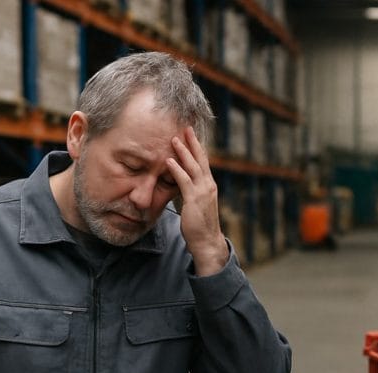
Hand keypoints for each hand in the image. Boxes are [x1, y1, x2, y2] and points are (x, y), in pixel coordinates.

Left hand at [166, 127, 228, 275]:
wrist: (207, 241)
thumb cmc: (200, 225)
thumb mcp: (195, 204)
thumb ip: (189, 192)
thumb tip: (179, 183)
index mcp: (209, 185)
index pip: (203, 162)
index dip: (197, 147)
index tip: (190, 134)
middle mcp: (208, 185)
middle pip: (201, 159)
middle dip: (193, 142)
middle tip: (186, 126)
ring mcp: (203, 192)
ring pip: (193, 167)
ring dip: (183, 152)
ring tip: (174, 139)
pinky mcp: (194, 200)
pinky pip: (184, 181)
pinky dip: (176, 170)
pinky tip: (168, 161)